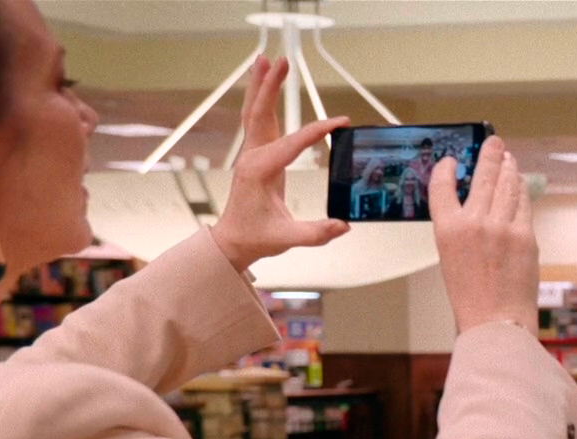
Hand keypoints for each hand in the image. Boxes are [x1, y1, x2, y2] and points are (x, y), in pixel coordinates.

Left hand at [211, 57, 350, 271]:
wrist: (232, 240)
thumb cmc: (257, 237)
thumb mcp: (287, 238)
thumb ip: (316, 232)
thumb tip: (343, 225)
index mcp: (260, 171)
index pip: (293, 143)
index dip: (318, 131)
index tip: (340, 123)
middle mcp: (252, 157)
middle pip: (261, 113)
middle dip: (271, 86)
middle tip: (282, 60)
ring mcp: (251, 154)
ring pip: (255, 112)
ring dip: (262, 85)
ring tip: (268, 60)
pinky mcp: (256, 155)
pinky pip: (257, 120)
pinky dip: (262, 99)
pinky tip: (267, 86)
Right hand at [430, 135, 539, 335]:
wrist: (496, 320)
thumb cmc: (470, 297)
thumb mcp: (450, 258)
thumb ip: (460, 230)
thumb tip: (478, 206)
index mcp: (447, 230)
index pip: (441, 186)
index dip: (446, 169)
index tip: (451, 161)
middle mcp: (474, 222)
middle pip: (483, 177)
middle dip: (489, 155)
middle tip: (493, 141)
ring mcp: (502, 227)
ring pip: (507, 186)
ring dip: (508, 167)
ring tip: (508, 157)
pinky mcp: (525, 235)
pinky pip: (523, 204)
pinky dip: (521, 190)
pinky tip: (520, 182)